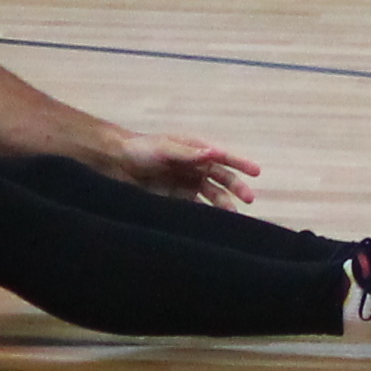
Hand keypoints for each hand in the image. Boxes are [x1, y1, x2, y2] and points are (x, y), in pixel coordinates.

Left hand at [104, 132, 259, 208]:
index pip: (224, 157)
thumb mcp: (164, 147)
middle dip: (237, 188)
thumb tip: (215, 153)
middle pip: (222, 179)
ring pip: (212, 195)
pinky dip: (205, 215)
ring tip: (231, 216)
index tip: (257, 172)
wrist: (114, 162)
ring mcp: (187, 184)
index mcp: (196, 151)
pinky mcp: (176, 199)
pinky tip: (212, 222)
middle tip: (248, 199)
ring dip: (223, 204)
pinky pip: (196, 208)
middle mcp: (196, 167)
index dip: (241, 164)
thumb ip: (188, 153)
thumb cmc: (140, 149)